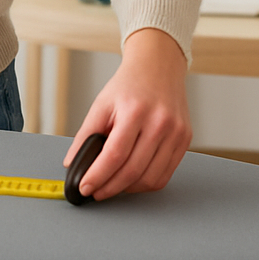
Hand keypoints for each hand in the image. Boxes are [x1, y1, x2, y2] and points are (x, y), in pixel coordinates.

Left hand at [64, 27, 190, 199]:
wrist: (159, 67)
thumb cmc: (129, 85)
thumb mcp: (101, 103)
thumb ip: (86, 134)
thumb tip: (73, 162)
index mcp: (135, 111)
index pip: (114, 154)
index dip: (98, 176)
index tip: (85, 187)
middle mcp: (160, 122)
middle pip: (133, 170)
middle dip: (110, 187)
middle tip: (96, 192)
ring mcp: (176, 132)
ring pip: (151, 178)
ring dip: (128, 189)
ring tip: (112, 186)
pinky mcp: (185, 140)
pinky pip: (166, 174)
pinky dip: (146, 183)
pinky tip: (132, 179)